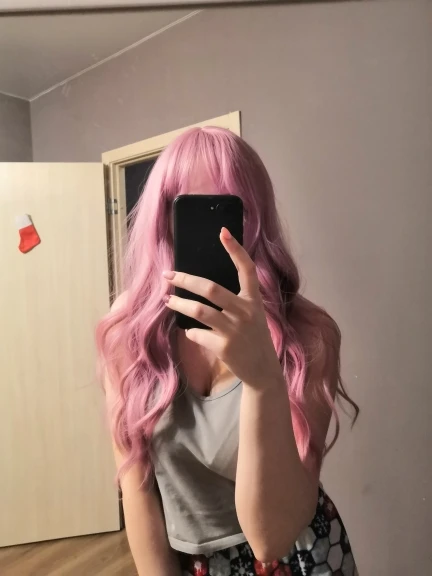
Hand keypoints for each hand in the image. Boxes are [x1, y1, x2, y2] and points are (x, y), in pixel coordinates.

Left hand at [163, 228, 283, 387]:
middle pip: (210, 288)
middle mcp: (246, 312)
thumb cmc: (253, 338)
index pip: (246, 269)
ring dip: (179, 305)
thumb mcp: (252, 315)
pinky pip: (197, 333)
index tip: (222, 232)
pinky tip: (192, 332)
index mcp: (253, 300)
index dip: (235, 249)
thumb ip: (234, 301)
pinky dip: (191, 332)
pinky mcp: (224, 347)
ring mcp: (235, 330)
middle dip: (185, 280)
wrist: (263, 371)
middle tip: (168, 275)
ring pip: (198, 311)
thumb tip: (200, 287)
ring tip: (168, 301)